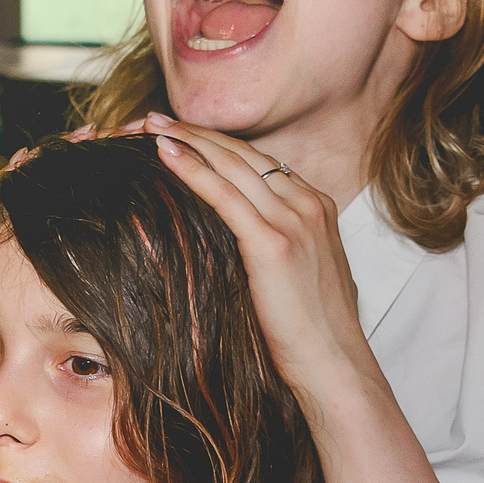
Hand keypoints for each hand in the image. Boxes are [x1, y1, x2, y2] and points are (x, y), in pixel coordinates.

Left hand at [142, 113, 371, 416]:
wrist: (335, 366)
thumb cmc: (312, 334)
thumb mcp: (299, 278)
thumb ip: (277, 249)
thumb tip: (242, 252)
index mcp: (315, 207)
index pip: (258, 162)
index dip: (216, 144)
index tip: (181, 134)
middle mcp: (308, 204)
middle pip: (243, 153)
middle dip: (195, 131)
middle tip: (153, 117)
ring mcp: (294, 219)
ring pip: (232, 164)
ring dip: (186, 139)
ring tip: (148, 126)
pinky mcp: (273, 243)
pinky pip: (225, 194)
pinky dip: (193, 169)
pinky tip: (165, 154)